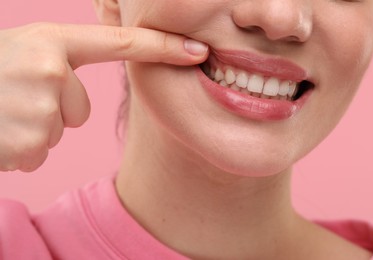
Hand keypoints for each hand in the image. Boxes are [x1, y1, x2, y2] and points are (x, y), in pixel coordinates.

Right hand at [0, 23, 208, 171]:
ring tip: (2, 113)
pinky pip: (42, 152)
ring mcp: (40, 107)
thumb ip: (59, 62)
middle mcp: (50, 69)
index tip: (197, 49)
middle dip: (54, 109)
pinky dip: (21, 148)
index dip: (163, 45)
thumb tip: (77, 90)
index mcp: (50, 42)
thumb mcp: (21, 53)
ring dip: (34, 128)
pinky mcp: (29, 142)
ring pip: (61, 130)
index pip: (121, 44)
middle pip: (82, 107)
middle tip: (13, 98)